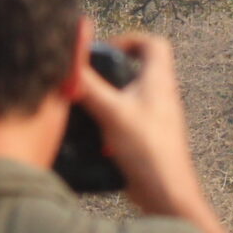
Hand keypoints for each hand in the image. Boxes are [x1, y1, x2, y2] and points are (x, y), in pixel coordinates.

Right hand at [73, 31, 205, 220]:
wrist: (166, 192)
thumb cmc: (149, 150)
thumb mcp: (112, 112)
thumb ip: (88, 86)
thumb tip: (66, 64)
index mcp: (159, 81)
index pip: (154, 44)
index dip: (130, 40)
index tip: (105, 50)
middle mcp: (160, 96)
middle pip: (136, 70)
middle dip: (110, 70)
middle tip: (87, 77)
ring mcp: (154, 118)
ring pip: (128, 96)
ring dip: (106, 97)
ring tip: (83, 104)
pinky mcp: (146, 138)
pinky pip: (124, 120)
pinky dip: (107, 121)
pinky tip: (90, 133)